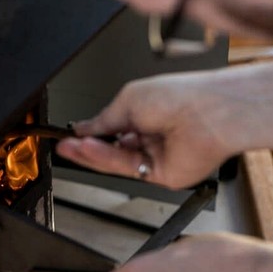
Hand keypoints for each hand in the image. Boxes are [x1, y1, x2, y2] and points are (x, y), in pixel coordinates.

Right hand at [56, 72, 235, 189]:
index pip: (111, 129)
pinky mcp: (161, 175)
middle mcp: (151, 137)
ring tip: (73, 148)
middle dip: (86, 147)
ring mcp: (156, 157)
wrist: (207, 111)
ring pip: (117, 161)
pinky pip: (128, 169)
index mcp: (146, 115)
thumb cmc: (179, 96)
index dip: (90, 134)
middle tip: (65, 146)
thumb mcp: (128, 100)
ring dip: (93, 154)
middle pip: (111, 149)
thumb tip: (83, 128)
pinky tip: (90, 150)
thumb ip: (103, 120)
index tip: (68, 135)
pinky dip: (107, 160)